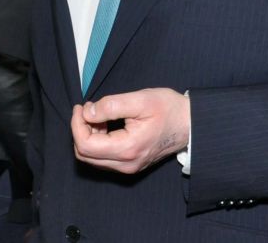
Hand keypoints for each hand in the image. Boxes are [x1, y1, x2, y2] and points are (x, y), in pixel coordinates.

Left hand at [71, 88, 190, 173]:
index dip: (76, 124)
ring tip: (99, 114)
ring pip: (92, 158)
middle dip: (80, 130)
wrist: (191, 124)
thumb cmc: (169, 109)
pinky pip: (103, 158)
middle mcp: (126, 164)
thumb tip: (87, 113)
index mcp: (128, 149)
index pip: (86, 145)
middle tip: (89, 109)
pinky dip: (98, 141)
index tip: (82, 106)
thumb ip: (111, 106)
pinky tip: (106, 124)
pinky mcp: (130, 164)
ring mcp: (129, 167)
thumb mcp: (140, 100)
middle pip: (85, 155)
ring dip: (88, 135)